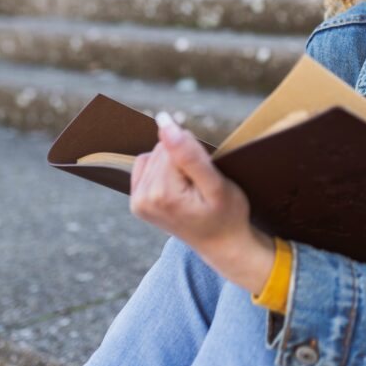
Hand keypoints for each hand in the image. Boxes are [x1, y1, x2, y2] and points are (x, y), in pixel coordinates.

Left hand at [130, 111, 275, 291]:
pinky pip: (146, 165)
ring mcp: (137, 203)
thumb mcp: (216, 184)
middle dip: (184, 159)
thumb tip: (164, 122)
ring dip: (175, 164)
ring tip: (192, 189)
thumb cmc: (227, 214)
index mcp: (161, 195)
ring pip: (154, 155)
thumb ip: (190, 154)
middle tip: (202, 185)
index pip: (172, 145)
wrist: (223, 243)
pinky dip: (164, 169)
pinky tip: (178, 186)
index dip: (196, 154)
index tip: (207, 177)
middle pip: (161, 150)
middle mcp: (142, 199)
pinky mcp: (137, 202)